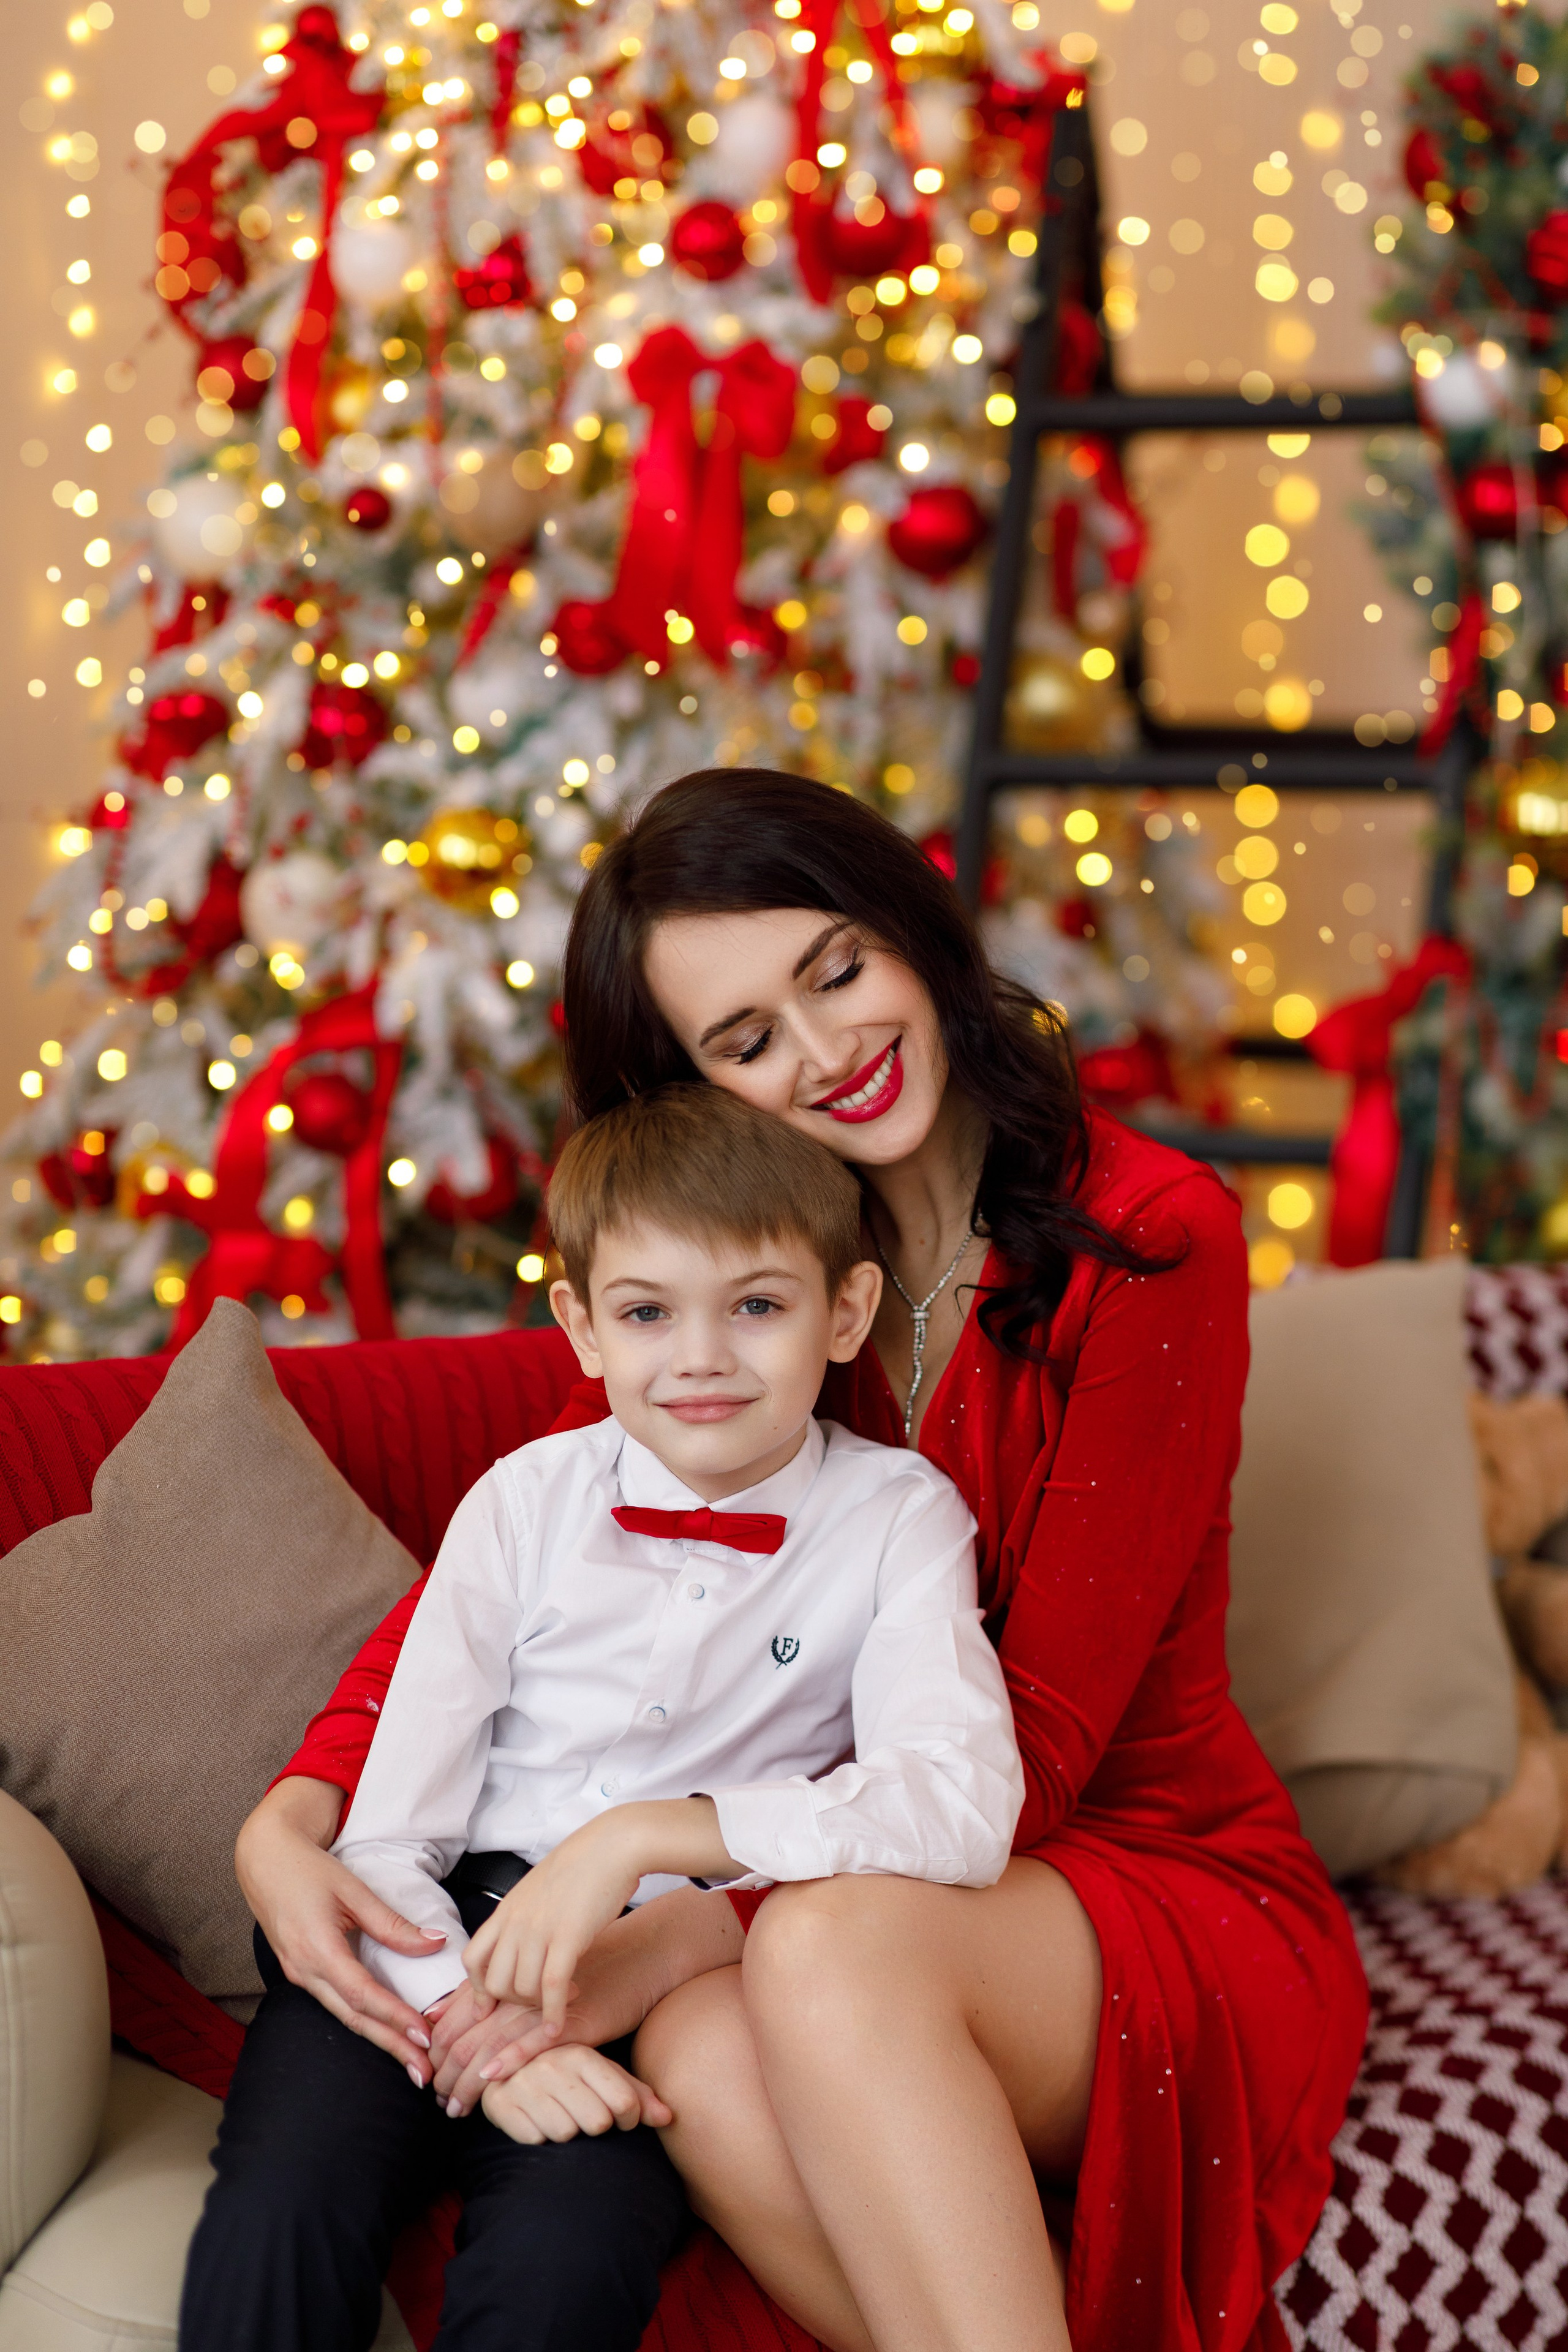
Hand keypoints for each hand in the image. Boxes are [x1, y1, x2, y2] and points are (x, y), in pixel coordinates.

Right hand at [235, 1777, 447, 2081]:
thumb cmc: (308, 1869)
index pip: (363, 1995)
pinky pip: (335, 2003)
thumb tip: (434, 1944)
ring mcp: (300, 1975)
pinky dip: (363, 2020)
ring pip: (344, 2016)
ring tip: (411, 2059)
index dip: (395, 2017)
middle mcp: (305, 1971)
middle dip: (391, 2046)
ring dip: (379, 2039)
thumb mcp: (353, 1891)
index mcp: (317, 1950)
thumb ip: (392, 1924)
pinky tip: (383, 2030)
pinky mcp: (301, 1973)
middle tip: (424, 2073)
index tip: (425, 2036)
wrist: (264, 1859)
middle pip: (354, 2018)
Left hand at [427, 1981, 560, 2116]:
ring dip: (469, 2082)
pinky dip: (509, 2060)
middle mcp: (515, 1994)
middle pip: (466, 2038)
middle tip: (440, 2101)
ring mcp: (541, 2006)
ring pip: (492, 2044)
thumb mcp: (512, 1986)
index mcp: (497, 1984)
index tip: (430, 2080)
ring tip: (458, 2108)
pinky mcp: (568, 2021)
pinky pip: (533, 2041)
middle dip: (447, 2076)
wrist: (619, 1972)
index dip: (435, 2056)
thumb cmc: (560, 1983)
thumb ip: (471, 1997)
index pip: (451, 2023)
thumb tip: (431, 2017)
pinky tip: (491, 2079)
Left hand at [463, 1798, 736, 2033]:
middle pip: (495, 1981)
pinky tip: (557, 2026)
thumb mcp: (541, 1888)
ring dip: (540, 2006)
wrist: (615, 1844)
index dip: (478, 1988)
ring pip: (522, 1989)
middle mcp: (517, 1921)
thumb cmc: (586, 1863)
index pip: (472, 1958)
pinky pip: (551, 1988)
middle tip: (538, 2001)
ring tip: (565, 1998)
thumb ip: (525, 1914)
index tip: (488, 2008)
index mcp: (507, 1908)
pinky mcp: (568, 1937)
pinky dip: (552, 2013)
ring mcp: (540, 1929)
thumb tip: (523, 1938)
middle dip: (513, 2002)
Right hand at [479, 2044, 671, 2145]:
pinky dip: (538, 2137)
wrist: (509, 2067)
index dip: (629, 2121)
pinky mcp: (500, 2102)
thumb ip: (638, 2095)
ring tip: (558, 2113)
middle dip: (596, 2127)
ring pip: (566, 2134)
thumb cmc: (570, 2077)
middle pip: (598, 2123)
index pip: (625, 2103)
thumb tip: (669, 2118)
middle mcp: (553, 2064)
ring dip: (567, 2133)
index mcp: (583, 2054)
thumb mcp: (605, 2077)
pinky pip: (535, 2139)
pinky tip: (535, 2118)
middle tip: (584, 2114)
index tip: (621, 2118)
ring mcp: (524, 2083)